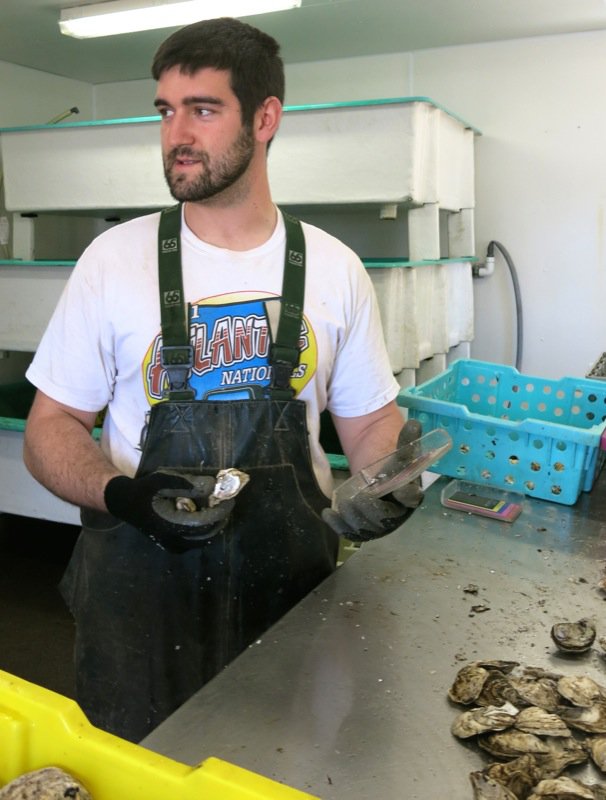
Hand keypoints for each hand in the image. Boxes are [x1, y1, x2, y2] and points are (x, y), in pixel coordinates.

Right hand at [104, 469, 234, 551]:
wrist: (126, 503)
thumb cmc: (145, 490)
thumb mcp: (165, 480)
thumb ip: (189, 484)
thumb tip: (213, 485)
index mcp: (172, 525)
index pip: (205, 522)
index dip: (221, 511)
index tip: (230, 500)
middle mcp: (174, 539)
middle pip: (207, 534)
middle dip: (220, 519)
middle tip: (227, 504)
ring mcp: (173, 545)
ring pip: (202, 539)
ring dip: (213, 525)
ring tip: (217, 509)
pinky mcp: (172, 545)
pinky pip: (195, 541)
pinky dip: (204, 530)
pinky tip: (205, 517)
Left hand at [322, 419, 423, 542]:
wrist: (374, 466)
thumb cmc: (390, 458)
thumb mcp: (399, 448)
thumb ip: (407, 440)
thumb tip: (414, 424)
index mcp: (411, 493)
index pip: (411, 498)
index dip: (404, 495)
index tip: (393, 488)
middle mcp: (398, 512)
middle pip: (387, 518)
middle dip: (370, 510)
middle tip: (357, 497)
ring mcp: (380, 522)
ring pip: (369, 529)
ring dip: (353, 518)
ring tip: (342, 505)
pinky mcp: (364, 525)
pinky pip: (353, 532)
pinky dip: (339, 526)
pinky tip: (328, 514)